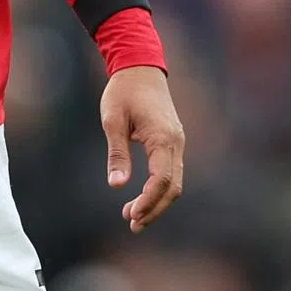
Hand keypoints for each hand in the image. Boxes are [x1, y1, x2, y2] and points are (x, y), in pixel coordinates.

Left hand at [101, 65, 184, 232]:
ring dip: (157, 201)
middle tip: (131, 223)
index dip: (148, 202)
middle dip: (154, 209)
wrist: (139, 66)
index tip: (131, 215)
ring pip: (174, 182)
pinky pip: (171, 171)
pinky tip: (143, 196)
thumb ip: (117, 153)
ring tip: (133, 216)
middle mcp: (176, 142)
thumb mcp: (113, 120)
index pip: (162, 180)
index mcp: (163, 138)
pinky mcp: (173, 140)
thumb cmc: (123, 90)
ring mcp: (177, 142)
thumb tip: (117, 185)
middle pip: (173, 187)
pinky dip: (160, 188)